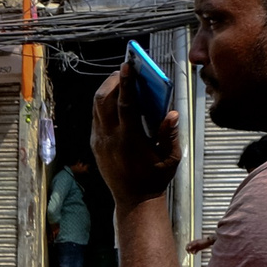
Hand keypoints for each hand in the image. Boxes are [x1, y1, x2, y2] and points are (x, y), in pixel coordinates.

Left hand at [92, 63, 180, 204]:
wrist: (134, 201)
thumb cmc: (155, 179)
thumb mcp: (171, 158)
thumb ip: (170, 133)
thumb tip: (171, 113)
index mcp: (130, 140)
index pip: (125, 104)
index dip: (126, 83)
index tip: (128, 65)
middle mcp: (110, 139)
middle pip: (104, 100)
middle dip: (113, 81)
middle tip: (125, 71)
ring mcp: (100, 142)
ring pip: (96, 107)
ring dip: (107, 90)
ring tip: (120, 81)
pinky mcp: (95, 145)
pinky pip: (96, 117)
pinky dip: (104, 104)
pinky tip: (116, 99)